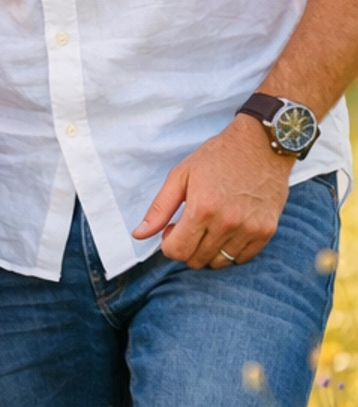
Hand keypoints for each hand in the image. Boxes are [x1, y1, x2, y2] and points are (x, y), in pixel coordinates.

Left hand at [134, 114, 293, 268]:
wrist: (261, 144)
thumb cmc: (217, 157)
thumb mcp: (181, 175)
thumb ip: (159, 208)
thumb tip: (139, 235)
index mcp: (202, 209)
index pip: (177, 251)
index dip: (169, 244)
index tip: (173, 229)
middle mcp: (227, 223)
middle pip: (196, 260)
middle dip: (187, 248)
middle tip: (191, 226)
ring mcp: (249, 229)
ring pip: (219, 263)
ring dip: (208, 251)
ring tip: (209, 228)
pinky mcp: (267, 231)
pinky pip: (242, 259)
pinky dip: (231, 251)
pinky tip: (228, 231)